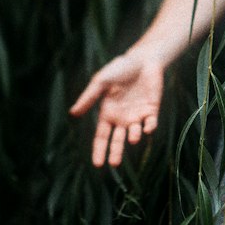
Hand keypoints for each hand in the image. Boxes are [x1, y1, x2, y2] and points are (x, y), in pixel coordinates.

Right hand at [69, 45, 163, 166]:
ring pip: (134, 133)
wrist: (142, 59)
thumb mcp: (101, 81)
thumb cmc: (119, 68)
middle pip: (117, 140)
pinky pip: (150, 123)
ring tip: (132, 138)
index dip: (99, 150)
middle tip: (115, 165)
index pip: (101, 137)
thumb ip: (89, 97)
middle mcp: (122, 118)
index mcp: (107, 113)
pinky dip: (149, 127)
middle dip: (116, 153)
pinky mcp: (152, 110)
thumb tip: (73, 113)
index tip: (98, 165)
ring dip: (134, 137)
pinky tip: (147, 128)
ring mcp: (137, 115)